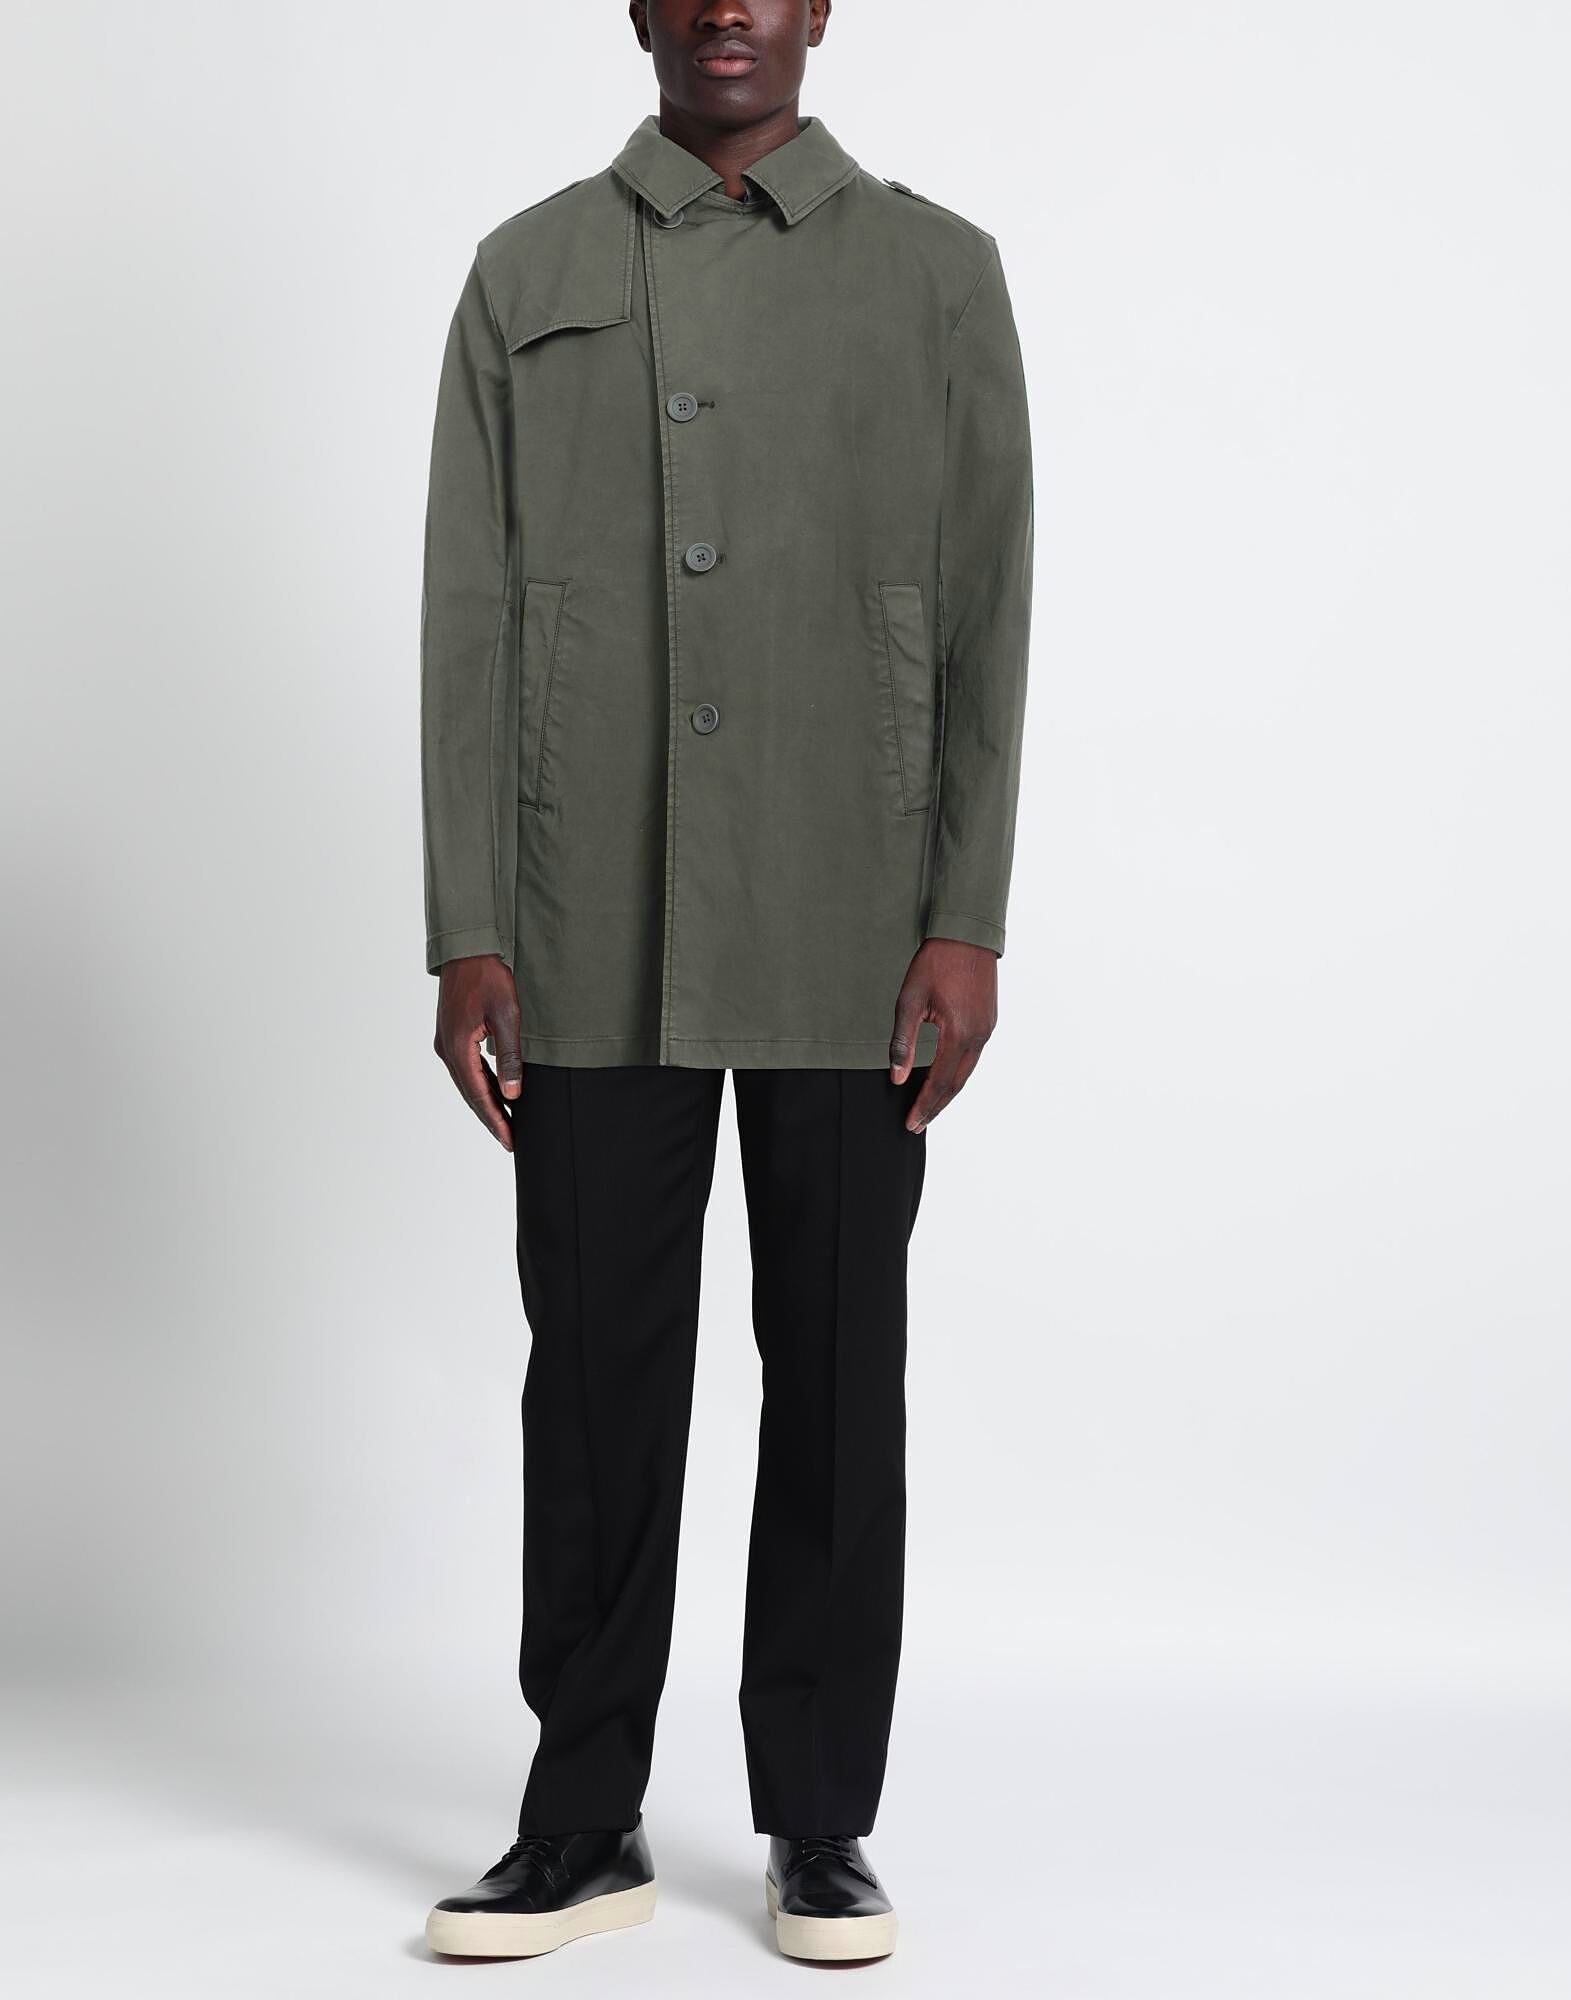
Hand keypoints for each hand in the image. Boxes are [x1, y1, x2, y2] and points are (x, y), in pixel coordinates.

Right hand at [433, 955, 523, 1149]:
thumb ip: (510, 1057)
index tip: (510, 1140)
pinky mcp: (450, 1036)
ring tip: (506, 1122)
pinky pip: (466, 1069)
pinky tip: (496, 1091)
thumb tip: (513, 1095)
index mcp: (458, 1048)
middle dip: (491, 1118)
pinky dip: (481, 1084)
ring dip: (485, 1102)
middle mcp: (447, 1050)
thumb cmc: (488, 978)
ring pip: (467, 1083)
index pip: (479, 1095)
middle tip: (510, 1140)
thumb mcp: (507, 1016)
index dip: (496, 1120)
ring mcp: (446, 1043)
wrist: (467, 951)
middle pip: (470, 1094)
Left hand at [888, 938, 997, 1132]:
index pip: (938, 1083)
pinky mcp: (988, 1022)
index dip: (923, 1106)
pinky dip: (957, 1074)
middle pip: (956, 1085)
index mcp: (959, 1035)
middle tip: (917, 1124)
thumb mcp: (909, 1001)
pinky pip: (972, 1058)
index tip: (910, 1123)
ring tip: (929, 1108)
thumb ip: (903, 1042)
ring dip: (947, 1093)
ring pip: (966, 1073)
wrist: (966, 935)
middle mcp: (978, 1037)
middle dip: (935, 1107)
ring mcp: (986, 1030)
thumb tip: (896, 1077)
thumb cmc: (935, 963)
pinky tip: (945, 1078)